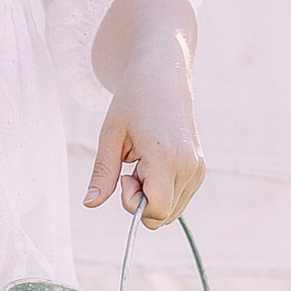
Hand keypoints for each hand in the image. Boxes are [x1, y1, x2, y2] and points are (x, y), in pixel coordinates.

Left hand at [86, 41, 204, 226]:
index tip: (124, 176)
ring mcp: (198, 169)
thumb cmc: (133, 100)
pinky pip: (179, 199)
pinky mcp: (200, 169)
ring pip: (172, 211)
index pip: (157, 211)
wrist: (163, 75)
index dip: (134, 204)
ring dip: (152, 196)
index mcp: (166, 156)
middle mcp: (189, 166)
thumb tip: (90, 204)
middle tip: (132, 167)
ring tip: (144, 162)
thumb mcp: (110, 135)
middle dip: (141, 200)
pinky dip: (162, 190)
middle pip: (163, 216)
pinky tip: (154, 162)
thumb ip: (102, 173)